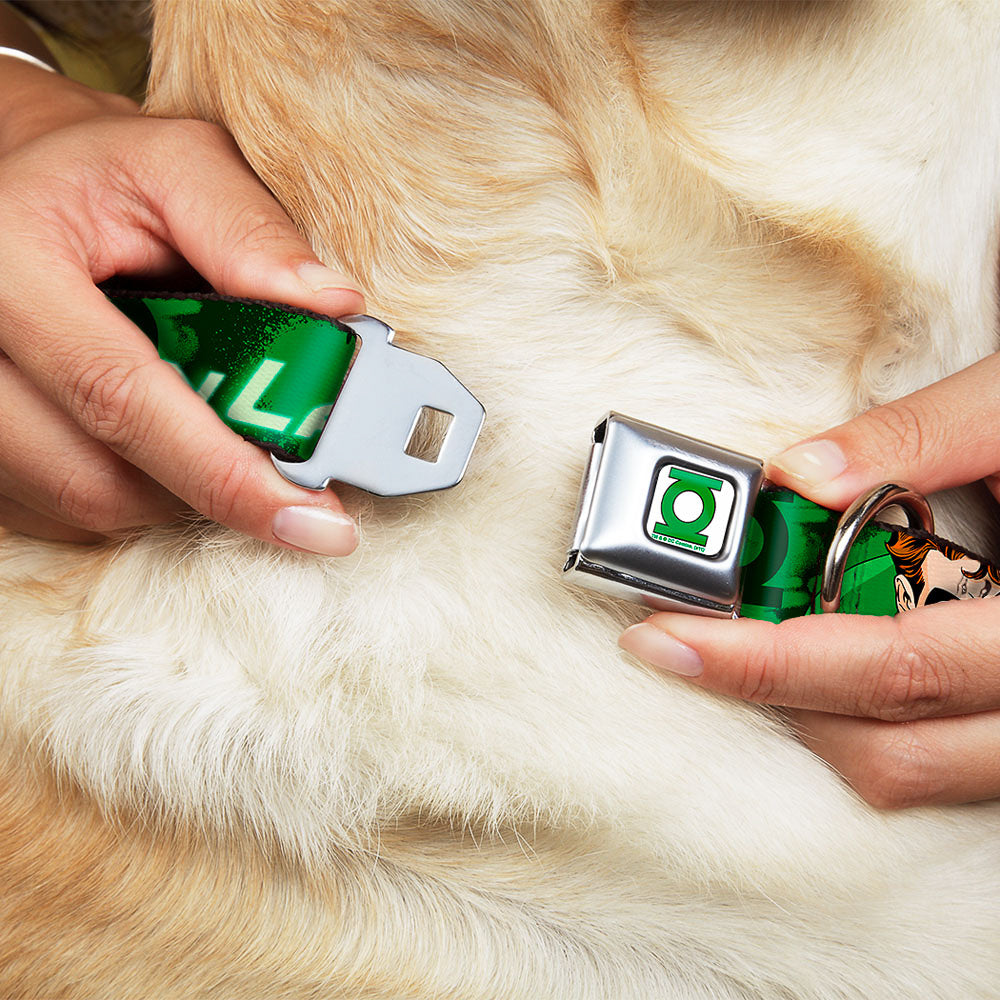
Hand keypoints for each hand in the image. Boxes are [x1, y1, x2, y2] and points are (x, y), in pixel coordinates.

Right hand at [0, 58, 363, 552]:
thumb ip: (250, 231)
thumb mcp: (178, 166)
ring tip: (218, 430)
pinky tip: (163, 439)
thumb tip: (334, 308)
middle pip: (97, 477)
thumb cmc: (101, 175)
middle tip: (292, 482)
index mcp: (9, 265)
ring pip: (84, 504)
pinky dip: (135, 491)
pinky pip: (62, 510)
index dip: (224, 473)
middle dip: (212, 489)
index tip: (315, 522)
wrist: (18, 186)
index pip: (121, 396)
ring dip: (175, 490)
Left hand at [620, 352, 999, 808]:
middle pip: (892, 747)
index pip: (894, 667)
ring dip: (812, 716)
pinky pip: (939, 762)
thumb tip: (795, 476)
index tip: (665, 635)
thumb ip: (918, 436)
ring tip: (739, 645)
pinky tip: (818, 658)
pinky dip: (863, 720)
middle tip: (678, 639)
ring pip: (913, 772)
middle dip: (767, 694)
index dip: (766, 660)